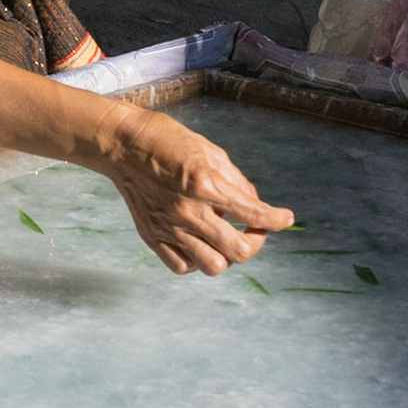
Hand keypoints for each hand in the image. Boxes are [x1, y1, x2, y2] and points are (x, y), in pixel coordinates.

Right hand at [97, 105, 295, 274]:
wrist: (123, 144)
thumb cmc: (167, 141)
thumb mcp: (210, 151)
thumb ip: (236, 181)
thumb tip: (254, 204)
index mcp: (206, 184)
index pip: (253, 214)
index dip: (277, 219)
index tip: (285, 218)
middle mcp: (188, 211)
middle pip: (238, 251)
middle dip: (255, 243)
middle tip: (253, 232)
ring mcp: (169, 227)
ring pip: (212, 266)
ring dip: (226, 256)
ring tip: (225, 240)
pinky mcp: (152, 236)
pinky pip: (181, 266)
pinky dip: (196, 261)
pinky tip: (199, 245)